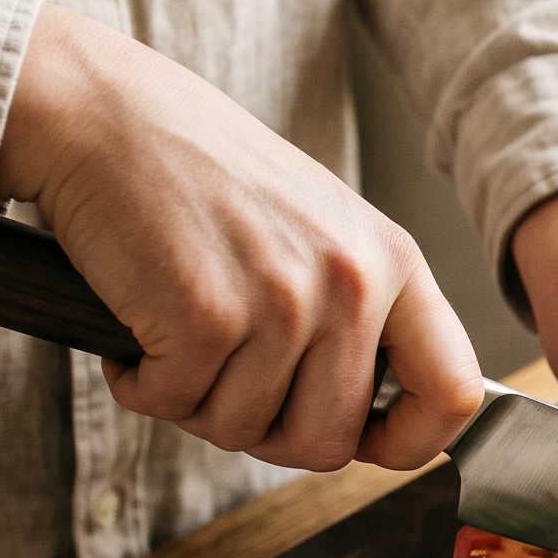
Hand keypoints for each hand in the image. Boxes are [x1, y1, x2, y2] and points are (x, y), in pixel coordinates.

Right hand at [0, 5, 480, 471]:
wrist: (104, 115)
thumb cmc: (205, 176)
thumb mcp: (322, 229)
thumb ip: (359, 313)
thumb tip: (376, 418)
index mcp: (394, 262)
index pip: (453, 390)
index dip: (411, 441)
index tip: (368, 443)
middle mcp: (352, 284)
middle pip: (330, 441)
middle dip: (268, 435)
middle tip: (225, 386)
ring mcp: (281, 302)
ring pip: (245, 430)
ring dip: (196, 403)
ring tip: (177, 336)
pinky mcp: (204, 316)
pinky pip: (175, 405)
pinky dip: (143, 385)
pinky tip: (138, 331)